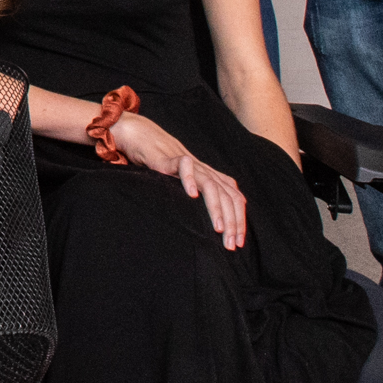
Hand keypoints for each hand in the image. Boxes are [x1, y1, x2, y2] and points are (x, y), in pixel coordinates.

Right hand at [115, 113, 244, 248]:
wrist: (143, 137)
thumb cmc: (163, 165)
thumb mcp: (187, 183)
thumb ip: (201, 198)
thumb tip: (214, 226)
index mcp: (212, 177)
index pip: (235, 199)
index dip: (240, 221)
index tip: (238, 244)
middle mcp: (204, 170)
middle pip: (228, 195)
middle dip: (233, 222)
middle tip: (230, 245)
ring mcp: (188, 164)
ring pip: (210, 185)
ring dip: (217, 208)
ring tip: (217, 229)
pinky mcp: (168, 159)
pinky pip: (183, 166)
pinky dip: (189, 179)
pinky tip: (192, 195)